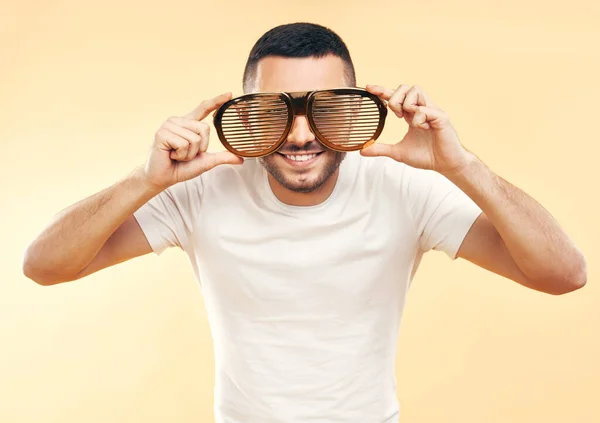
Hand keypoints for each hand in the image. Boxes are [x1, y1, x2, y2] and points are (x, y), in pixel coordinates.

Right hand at [143, 92, 242, 190]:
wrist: (164, 178)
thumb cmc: (182, 168)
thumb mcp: (206, 161)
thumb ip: (222, 157)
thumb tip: (240, 159)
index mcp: (189, 124)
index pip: (204, 108)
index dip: (217, 101)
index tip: (229, 94)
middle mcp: (179, 121)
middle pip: (204, 129)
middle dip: (200, 148)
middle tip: (185, 154)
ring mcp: (169, 125)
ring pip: (194, 138)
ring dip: (189, 153)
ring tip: (177, 155)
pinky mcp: (162, 133)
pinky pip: (184, 144)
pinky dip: (181, 155)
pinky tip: (171, 155)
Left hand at [360, 84, 474, 174]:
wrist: (445, 165)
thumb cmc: (426, 156)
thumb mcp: (398, 153)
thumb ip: (381, 149)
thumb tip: (362, 151)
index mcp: (412, 115)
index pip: (395, 97)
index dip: (382, 90)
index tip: (369, 88)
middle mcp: (422, 109)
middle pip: (405, 87)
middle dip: (395, 98)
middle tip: (396, 116)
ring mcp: (432, 111)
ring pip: (416, 90)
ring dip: (407, 104)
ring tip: (411, 121)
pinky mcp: (441, 116)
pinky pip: (425, 109)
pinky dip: (419, 120)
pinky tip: (424, 129)